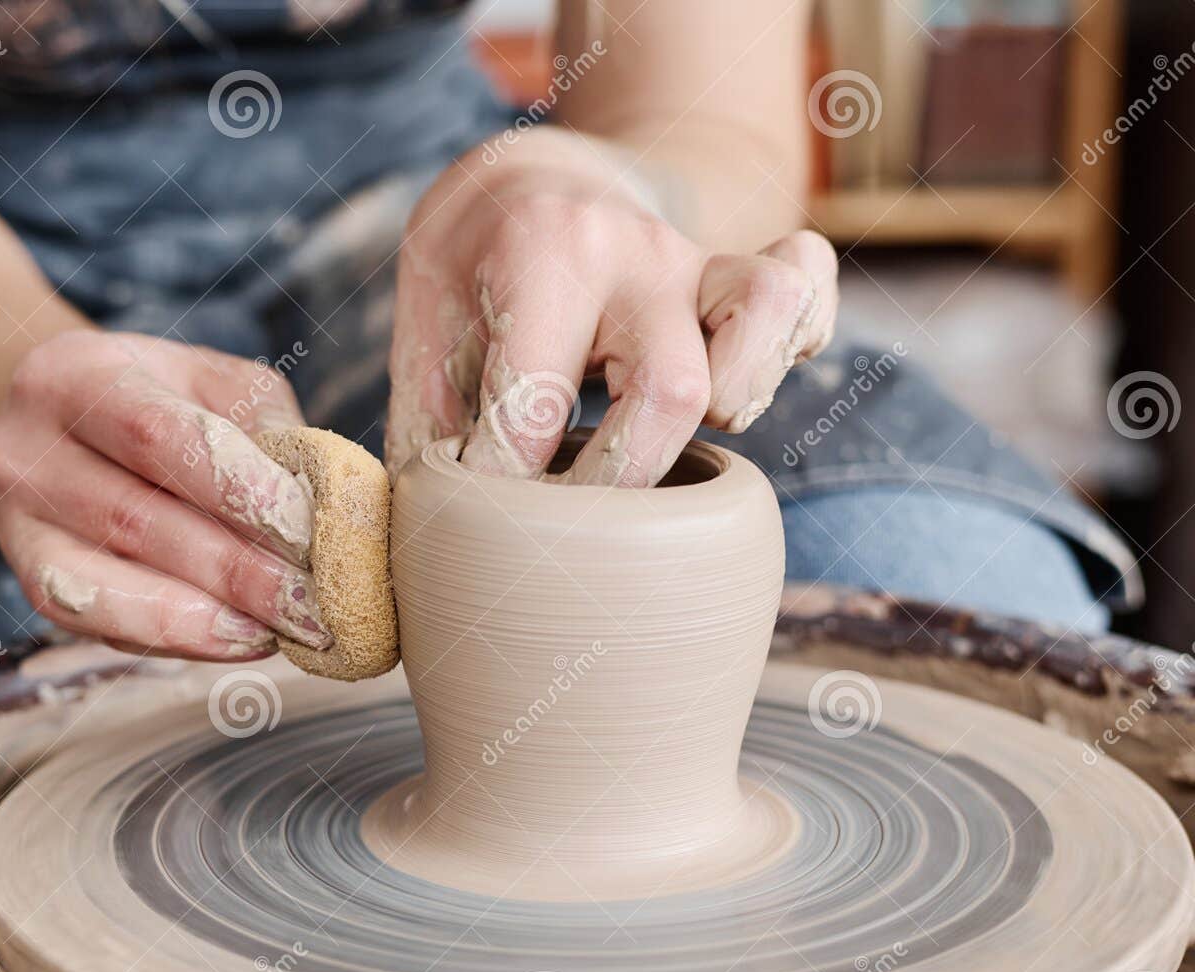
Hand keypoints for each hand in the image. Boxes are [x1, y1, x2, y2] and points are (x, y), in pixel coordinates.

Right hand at [0, 331, 331, 659]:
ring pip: (108, 582)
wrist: (68, 423)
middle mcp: (23, 446)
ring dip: (208, 615)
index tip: (308, 534)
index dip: (235, 491)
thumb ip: (266, 432)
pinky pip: (97, 621)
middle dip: (236, 570)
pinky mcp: (29, 578)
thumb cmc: (164, 401)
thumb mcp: (217, 385)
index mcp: (74, 375)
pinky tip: (240, 639)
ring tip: (284, 630)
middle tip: (312, 604)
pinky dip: (176, 637)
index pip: (154, 436)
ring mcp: (14, 519)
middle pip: (134, 519)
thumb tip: (328, 507)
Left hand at [385, 128, 837, 484]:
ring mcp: (699, 260)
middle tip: (571, 520)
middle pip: (671, 388)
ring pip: (766, 312)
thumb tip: (443, 530)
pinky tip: (737, 400)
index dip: (503, 480)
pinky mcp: (744, 274)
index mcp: (541, 250)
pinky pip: (807, 291)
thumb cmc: (470, 272)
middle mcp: (635, 250)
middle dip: (619, 481)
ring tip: (675, 449)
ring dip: (738, 398)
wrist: (524, 182)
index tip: (479, 509)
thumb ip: (434, 423)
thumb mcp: (423, 328)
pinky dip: (795, 343)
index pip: (535, 400)